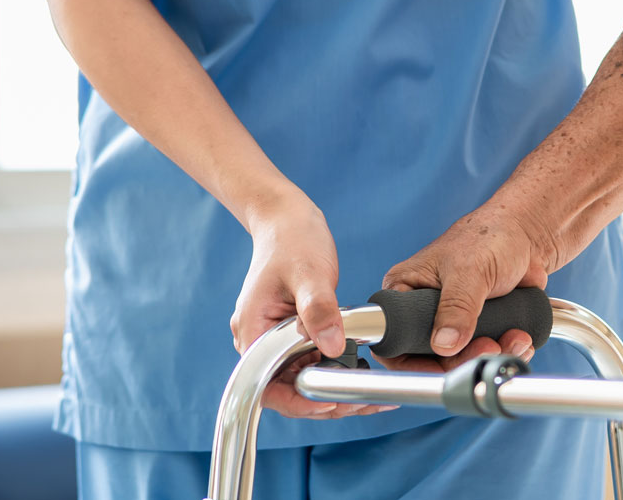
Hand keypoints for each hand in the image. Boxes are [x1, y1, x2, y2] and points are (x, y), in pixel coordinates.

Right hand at [231, 191, 393, 418]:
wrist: (287, 220)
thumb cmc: (292, 240)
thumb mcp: (309, 274)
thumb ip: (320, 311)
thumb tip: (333, 346)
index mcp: (252, 331)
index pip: (267, 386)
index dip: (298, 401)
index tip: (330, 402)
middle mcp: (260, 341)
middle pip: (286, 389)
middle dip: (323, 400)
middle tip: (364, 401)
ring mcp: (275, 339)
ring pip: (301, 379)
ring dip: (333, 389)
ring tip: (370, 393)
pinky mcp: (293, 334)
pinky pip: (311, 362)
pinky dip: (334, 370)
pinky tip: (361, 371)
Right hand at [378, 203, 554, 373]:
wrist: (528, 234)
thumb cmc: (492, 236)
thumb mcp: (470, 270)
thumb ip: (457, 306)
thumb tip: (444, 343)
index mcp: (406, 289)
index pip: (393, 338)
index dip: (414, 358)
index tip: (444, 363)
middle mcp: (424, 308)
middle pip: (430, 356)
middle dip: (464, 358)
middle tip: (488, 346)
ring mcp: (452, 320)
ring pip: (462, 358)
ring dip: (491, 354)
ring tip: (512, 337)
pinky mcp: (478, 327)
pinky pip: (487, 352)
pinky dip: (506, 350)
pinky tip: (519, 336)